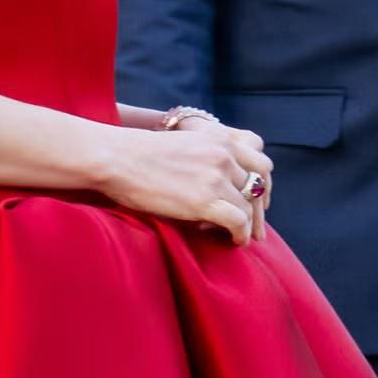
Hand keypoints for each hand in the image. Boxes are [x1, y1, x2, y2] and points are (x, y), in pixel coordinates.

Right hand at [97, 123, 274, 245]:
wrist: (116, 158)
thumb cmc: (138, 154)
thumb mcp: (182, 142)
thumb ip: (206, 155)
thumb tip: (220, 182)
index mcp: (218, 137)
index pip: (260, 158)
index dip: (262, 180)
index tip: (257, 198)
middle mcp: (222, 153)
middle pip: (260, 183)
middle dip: (260, 205)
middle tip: (256, 224)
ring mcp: (215, 176)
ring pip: (250, 206)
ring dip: (247, 223)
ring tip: (238, 235)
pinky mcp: (206, 200)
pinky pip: (239, 222)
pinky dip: (240, 235)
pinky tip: (232, 240)